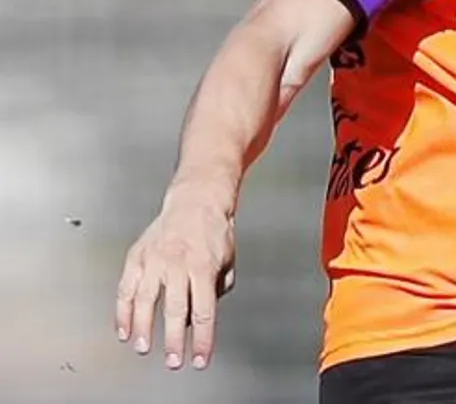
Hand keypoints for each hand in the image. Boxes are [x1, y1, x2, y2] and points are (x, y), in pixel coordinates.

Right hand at [114, 185, 236, 369]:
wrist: (196, 201)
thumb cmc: (214, 232)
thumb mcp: (227, 260)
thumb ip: (217, 290)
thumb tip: (200, 316)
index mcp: (204, 266)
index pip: (204, 311)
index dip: (202, 339)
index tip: (200, 359)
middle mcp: (178, 264)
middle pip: (175, 309)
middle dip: (174, 340)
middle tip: (173, 362)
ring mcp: (155, 260)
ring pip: (146, 300)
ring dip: (143, 328)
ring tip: (144, 348)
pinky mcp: (137, 257)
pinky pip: (125, 289)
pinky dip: (122, 312)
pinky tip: (124, 330)